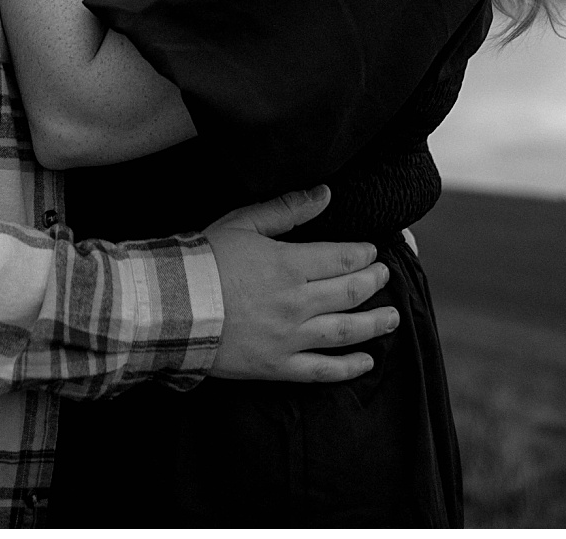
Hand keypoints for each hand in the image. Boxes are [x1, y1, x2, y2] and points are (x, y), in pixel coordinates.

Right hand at [204, 186, 397, 382]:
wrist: (173, 307)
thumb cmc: (205, 259)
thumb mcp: (244, 222)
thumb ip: (287, 209)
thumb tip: (325, 193)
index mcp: (289, 265)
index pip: (341, 259)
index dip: (362, 255)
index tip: (372, 252)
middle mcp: (296, 303)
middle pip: (350, 293)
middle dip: (373, 283)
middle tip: (385, 277)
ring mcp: (289, 338)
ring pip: (345, 332)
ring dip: (374, 324)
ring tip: (392, 317)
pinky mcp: (278, 366)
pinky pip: (322, 371)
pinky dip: (349, 367)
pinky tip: (367, 361)